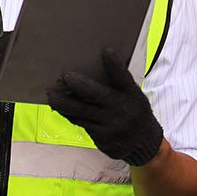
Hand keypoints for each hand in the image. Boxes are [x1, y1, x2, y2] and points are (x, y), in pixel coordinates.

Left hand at [47, 48, 163, 165]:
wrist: (145, 144)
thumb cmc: (136, 113)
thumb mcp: (136, 96)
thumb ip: (120, 84)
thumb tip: (96, 66)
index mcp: (131, 95)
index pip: (122, 77)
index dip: (114, 64)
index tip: (106, 50)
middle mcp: (120, 109)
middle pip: (93, 94)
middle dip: (76, 84)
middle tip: (65, 76)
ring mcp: (109, 125)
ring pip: (80, 111)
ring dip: (63, 102)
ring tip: (51, 95)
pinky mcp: (100, 138)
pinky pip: (80, 124)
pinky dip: (69, 114)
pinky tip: (59, 108)